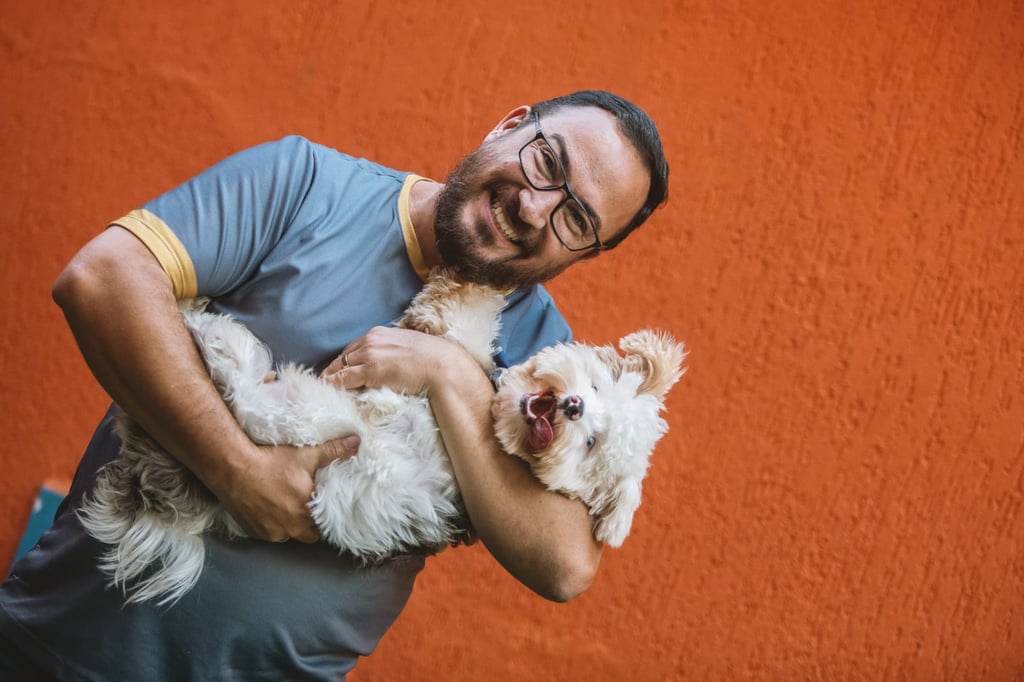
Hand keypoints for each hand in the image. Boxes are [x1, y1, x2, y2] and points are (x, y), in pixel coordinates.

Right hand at [212, 435, 359, 542]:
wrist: (233, 467)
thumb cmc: (271, 462)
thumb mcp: (306, 454)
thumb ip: (334, 451)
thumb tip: (357, 441)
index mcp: (307, 513)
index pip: (325, 526)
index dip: (324, 517)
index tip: (321, 508)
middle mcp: (291, 528)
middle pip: (308, 534)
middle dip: (308, 523)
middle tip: (304, 505)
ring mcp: (271, 532)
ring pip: (287, 534)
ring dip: (288, 524)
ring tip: (284, 505)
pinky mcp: (254, 532)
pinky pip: (268, 534)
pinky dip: (270, 524)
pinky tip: (267, 508)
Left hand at [321, 326, 477, 393]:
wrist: (442, 366)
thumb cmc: (432, 359)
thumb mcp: (408, 348)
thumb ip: (394, 351)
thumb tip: (391, 363)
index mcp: (380, 333)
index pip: (353, 348)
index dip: (344, 362)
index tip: (337, 372)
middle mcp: (371, 340)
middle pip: (343, 357)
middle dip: (333, 370)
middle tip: (324, 382)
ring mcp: (370, 354)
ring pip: (340, 367)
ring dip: (330, 379)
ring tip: (322, 389)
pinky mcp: (371, 370)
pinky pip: (344, 379)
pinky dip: (333, 385)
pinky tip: (327, 391)